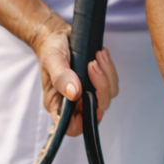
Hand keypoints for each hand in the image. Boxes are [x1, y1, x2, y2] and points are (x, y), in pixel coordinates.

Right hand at [32, 18, 117, 137]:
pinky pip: (112, 81)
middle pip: (97, 109)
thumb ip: (61, 77)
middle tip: (92, 64)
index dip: (83, 122)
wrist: (59, 36)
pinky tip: (101, 54)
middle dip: (100, 86)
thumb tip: (74, 93)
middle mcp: (74, 102)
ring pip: (108, 94)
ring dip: (107, 74)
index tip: (88, 101)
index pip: (73, 127)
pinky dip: (109, 68)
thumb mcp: (52, 61)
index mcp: (58, 104)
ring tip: (97, 56)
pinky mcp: (98, 81)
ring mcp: (88, 92)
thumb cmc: (51, 50)